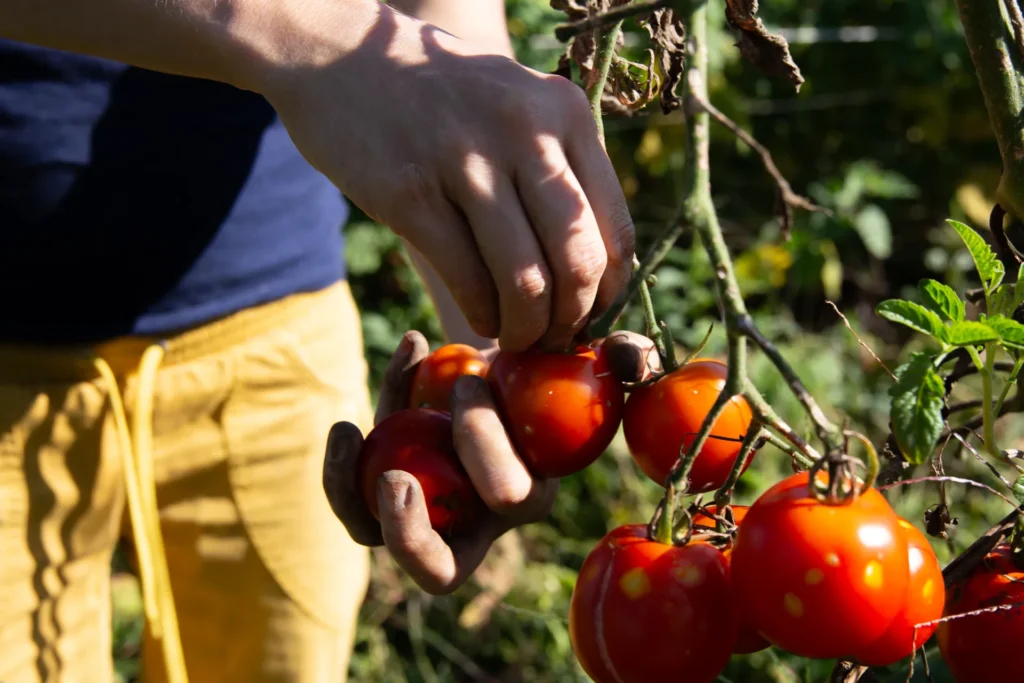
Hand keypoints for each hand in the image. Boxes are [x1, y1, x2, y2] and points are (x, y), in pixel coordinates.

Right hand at [260, 1, 634, 351]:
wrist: (342, 56)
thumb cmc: (443, 97)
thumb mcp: (518, 104)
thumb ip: (559, 168)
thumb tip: (593, 270)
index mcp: (564, 113)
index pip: (614, 228)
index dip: (610, 291)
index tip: (591, 315)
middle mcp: (524, 132)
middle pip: (578, 261)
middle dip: (571, 319)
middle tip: (552, 337)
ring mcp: (466, 162)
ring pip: (525, 282)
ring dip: (525, 328)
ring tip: (516, 336)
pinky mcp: (411, 193)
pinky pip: (468, 280)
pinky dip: (483, 314)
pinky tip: (482, 316)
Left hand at [322, 329, 654, 593]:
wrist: (488, 366)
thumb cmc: (544, 366)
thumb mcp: (592, 357)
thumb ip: (625, 357)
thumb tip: (631, 355)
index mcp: (529, 497)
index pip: (509, 499)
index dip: (486, 446)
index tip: (471, 377)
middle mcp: (476, 524)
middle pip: (440, 567)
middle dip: (413, 530)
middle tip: (395, 473)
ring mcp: (424, 515)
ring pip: (377, 538)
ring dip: (350, 495)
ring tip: (346, 433)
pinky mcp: (380, 495)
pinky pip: (351, 496)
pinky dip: (342, 458)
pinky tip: (345, 418)